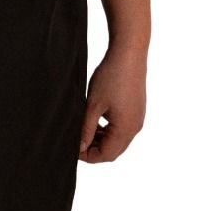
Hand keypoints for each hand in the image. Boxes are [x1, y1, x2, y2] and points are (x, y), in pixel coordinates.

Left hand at [78, 44, 146, 162]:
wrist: (129, 54)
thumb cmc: (111, 77)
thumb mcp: (93, 105)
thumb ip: (86, 129)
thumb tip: (80, 147)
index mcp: (126, 129)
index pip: (106, 155)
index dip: (88, 156)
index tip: (73, 150)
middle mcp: (135, 127)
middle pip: (114, 150)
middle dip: (94, 149)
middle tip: (77, 141)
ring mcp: (137, 119)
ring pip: (118, 140)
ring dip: (101, 140)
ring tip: (84, 131)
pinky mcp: (136, 110)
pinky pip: (123, 129)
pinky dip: (109, 130)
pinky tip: (96, 120)